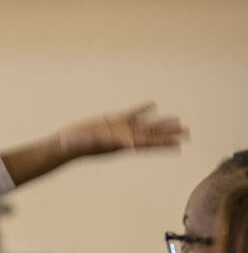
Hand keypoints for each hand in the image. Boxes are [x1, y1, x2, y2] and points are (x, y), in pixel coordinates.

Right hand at [57, 102, 187, 157]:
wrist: (65, 144)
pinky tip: (153, 105)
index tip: (180, 144)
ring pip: (146, 125)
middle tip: (187, 132)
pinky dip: (143, 110)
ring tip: (177, 121)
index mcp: (124, 144)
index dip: (165, 143)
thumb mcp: (96, 144)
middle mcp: (125, 137)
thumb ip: (113, 143)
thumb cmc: (79, 147)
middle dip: (170, 133)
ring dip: (161, 124)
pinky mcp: (112, 120)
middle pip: (153, 135)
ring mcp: (120, 129)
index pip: (150, 144)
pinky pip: (132, 113)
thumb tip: (130, 145)